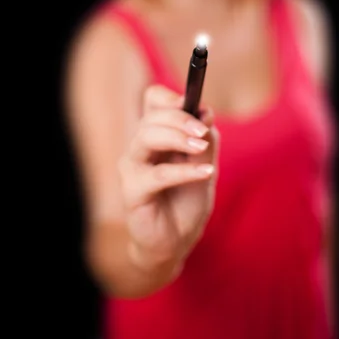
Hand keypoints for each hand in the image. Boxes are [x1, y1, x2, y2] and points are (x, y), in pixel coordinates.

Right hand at [118, 85, 218, 275]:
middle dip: (180, 118)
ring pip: (147, 136)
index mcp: (156, 133)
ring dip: (178, 137)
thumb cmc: (187, 200)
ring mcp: (132, 167)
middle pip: (152, 116)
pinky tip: (205, 174)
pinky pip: (158, 174)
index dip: (171, 97)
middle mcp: (140, 145)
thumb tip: (205, 111)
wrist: (177, 241)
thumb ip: (206, 139)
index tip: (195, 104)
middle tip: (203, 130)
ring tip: (201, 147)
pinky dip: (183, 171)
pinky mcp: (132, 190)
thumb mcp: (205, 165)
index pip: (153, 99)